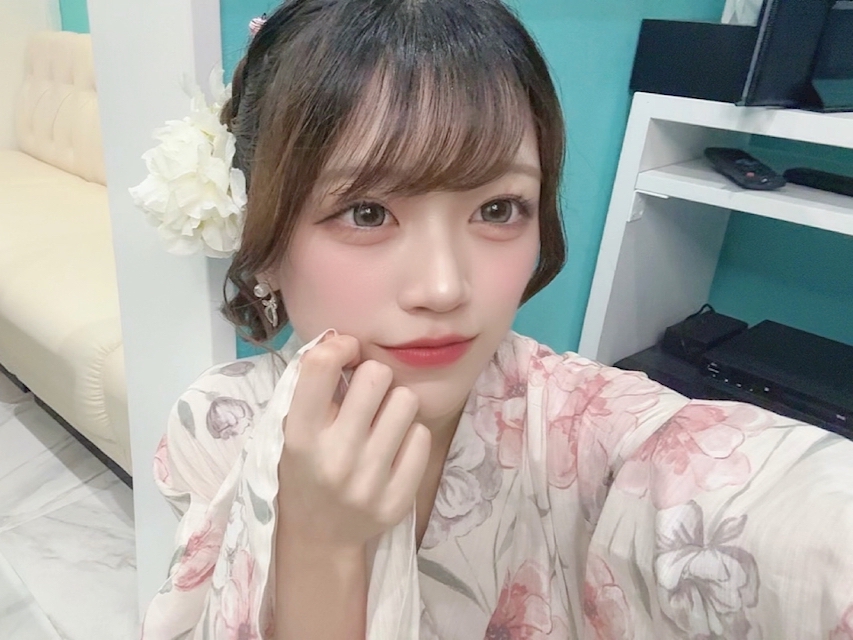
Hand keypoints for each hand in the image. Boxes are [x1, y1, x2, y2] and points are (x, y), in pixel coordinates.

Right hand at [277, 334, 430, 550]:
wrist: (318, 536)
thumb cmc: (305, 469)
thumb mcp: (291, 428)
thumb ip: (312, 387)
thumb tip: (344, 339)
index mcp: (299, 435)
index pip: (321, 366)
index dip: (340, 346)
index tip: (346, 355)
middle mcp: (335, 456)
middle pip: (377, 376)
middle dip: (373, 377)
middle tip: (366, 395)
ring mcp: (369, 481)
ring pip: (406, 401)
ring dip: (395, 405)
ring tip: (380, 422)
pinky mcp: (397, 499)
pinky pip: (422, 436)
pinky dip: (410, 436)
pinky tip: (392, 449)